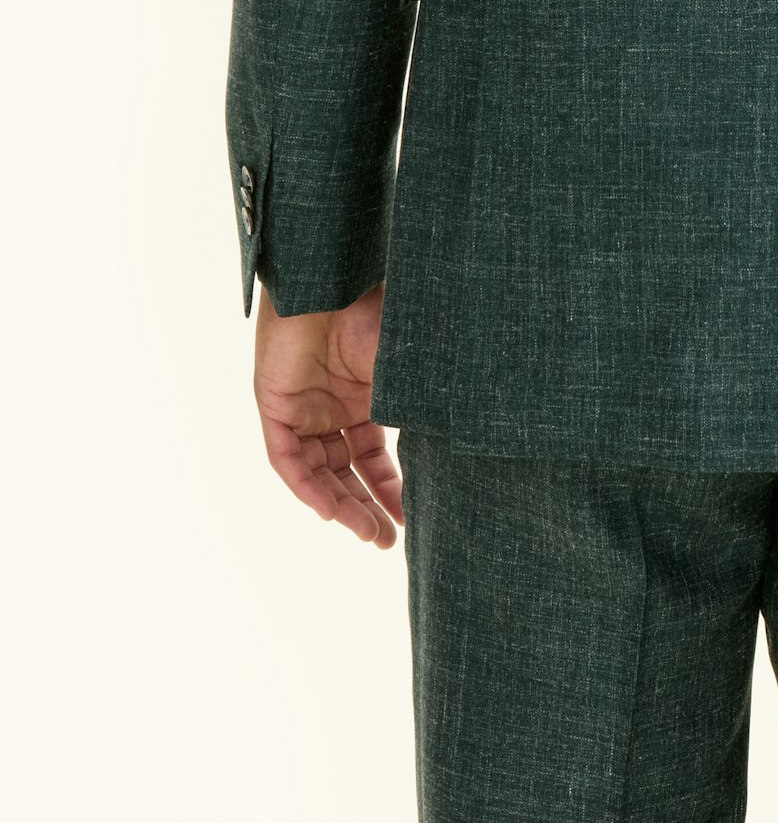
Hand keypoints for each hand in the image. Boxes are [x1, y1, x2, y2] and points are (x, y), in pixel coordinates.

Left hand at [253, 281, 401, 546]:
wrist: (334, 281)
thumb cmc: (376, 314)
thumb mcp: (406, 373)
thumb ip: (421, 410)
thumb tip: (458, 449)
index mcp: (364, 397)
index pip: (374, 456)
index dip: (390, 488)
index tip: (412, 515)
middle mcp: (333, 407)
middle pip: (347, 472)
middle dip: (368, 508)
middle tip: (389, 541)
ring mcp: (303, 409)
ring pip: (319, 473)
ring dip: (342, 506)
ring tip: (370, 534)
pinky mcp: (275, 407)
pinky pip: (289, 460)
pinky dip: (309, 487)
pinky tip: (331, 510)